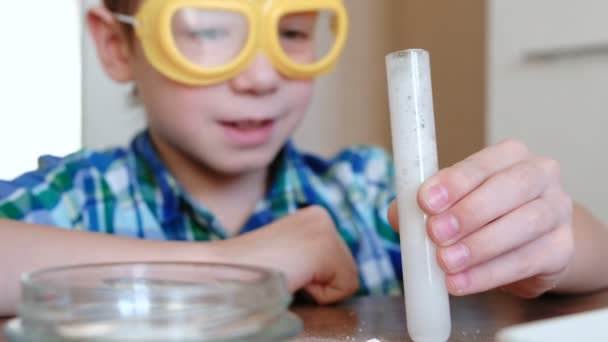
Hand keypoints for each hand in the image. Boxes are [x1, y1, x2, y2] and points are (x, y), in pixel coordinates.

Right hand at [227, 205, 358, 303]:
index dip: (315, 277)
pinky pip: (344, 289)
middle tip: (286, 273)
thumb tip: (337, 278)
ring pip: (349, 280)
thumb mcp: (290, 255)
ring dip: (319, 289)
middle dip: (320, 282)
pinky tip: (293, 278)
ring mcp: (324, 229)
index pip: (339, 261)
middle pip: (348, 268)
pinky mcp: (324, 248)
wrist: (223, 273)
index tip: (287, 268)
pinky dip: (320, 296)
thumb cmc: (251, 272)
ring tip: (289, 275)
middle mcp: (322, 216)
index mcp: (315, 215)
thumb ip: (313, 258)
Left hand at [389, 139, 573, 297]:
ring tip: (447, 262)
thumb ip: (420, 207)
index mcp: (508, 155)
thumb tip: (398, 216)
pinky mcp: (562, 248)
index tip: (426, 201)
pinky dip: (490, 274)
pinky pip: (528, 260)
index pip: (482, 163)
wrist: (530, 243)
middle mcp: (539, 175)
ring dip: (480, 246)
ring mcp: (557, 210)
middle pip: (510, 188)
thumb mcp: (452, 203)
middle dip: (469, 212)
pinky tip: (461, 282)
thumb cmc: (485, 215)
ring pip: (525, 224)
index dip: (454, 182)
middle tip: (436, 234)